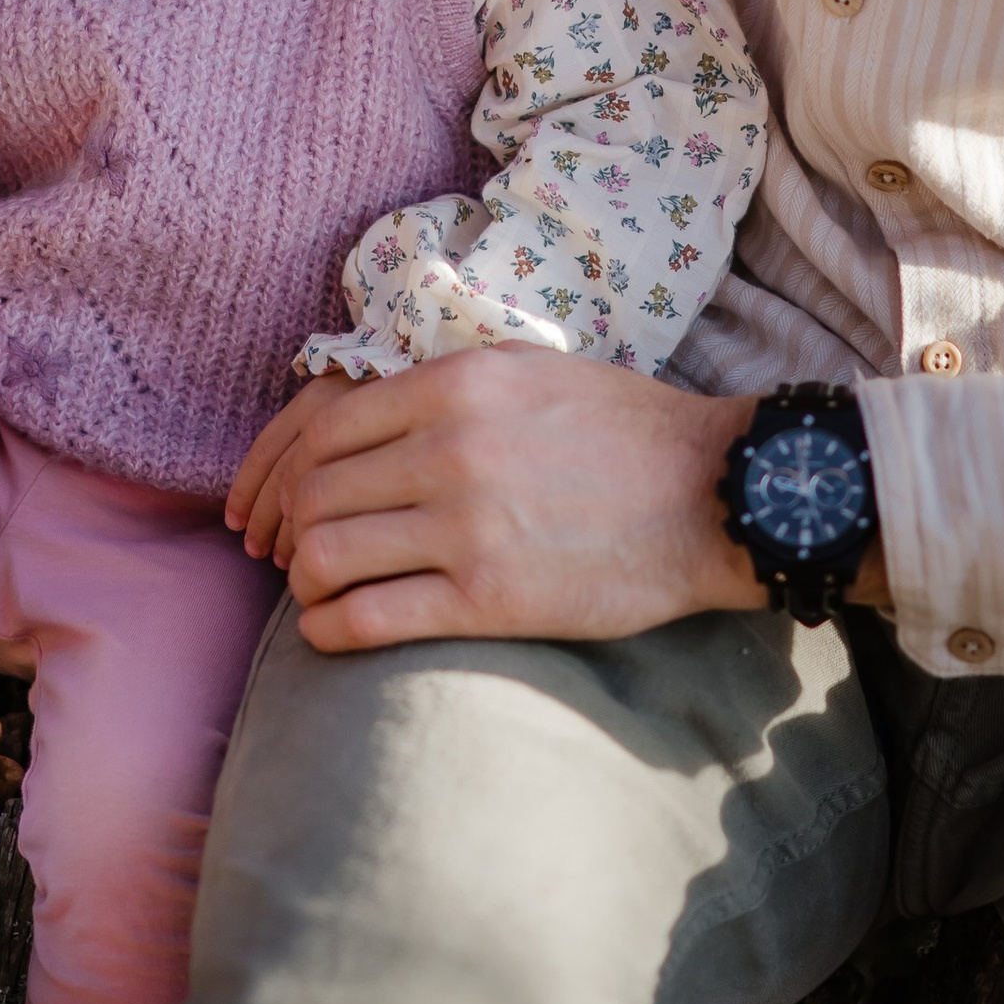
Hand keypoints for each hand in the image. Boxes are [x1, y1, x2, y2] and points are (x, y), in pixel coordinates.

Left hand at [224, 349, 758, 651]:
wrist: (715, 494)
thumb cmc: (627, 430)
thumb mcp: (530, 371)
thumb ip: (447, 385)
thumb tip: (369, 413)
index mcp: (455, 385)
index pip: (323, 428)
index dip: (288, 471)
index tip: (290, 499)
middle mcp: (449, 449)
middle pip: (315, 495)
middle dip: (292, 529)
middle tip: (297, 553)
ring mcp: (466, 527)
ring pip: (327, 556)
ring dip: (307, 582)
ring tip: (319, 593)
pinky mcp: (488, 599)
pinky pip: (368, 618)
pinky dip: (329, 630)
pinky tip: (331, 632)